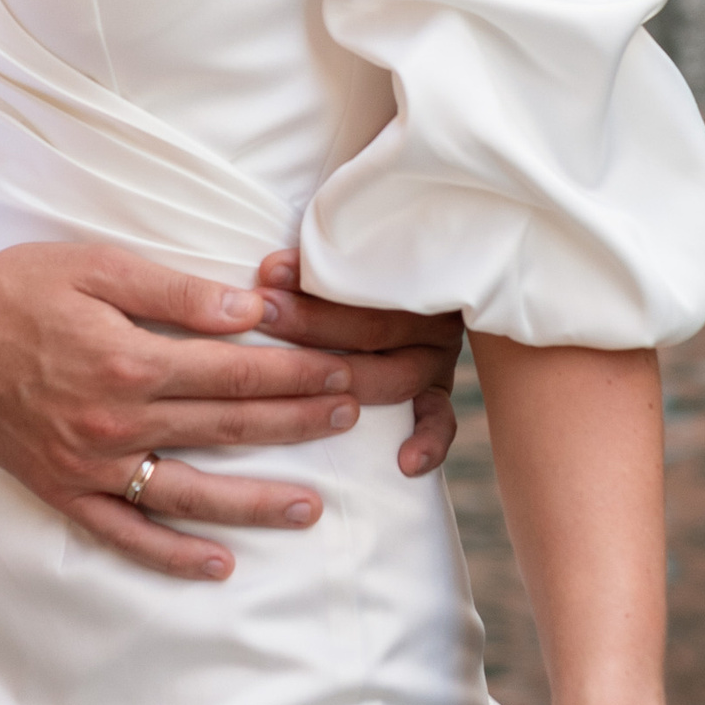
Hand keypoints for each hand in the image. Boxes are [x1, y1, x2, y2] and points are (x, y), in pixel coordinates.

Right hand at [0, 240, 378, 580]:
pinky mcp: (64, 492)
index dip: (295, 372)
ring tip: (313, 507)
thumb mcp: (98, 267)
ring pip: (190, 492)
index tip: (341, 371)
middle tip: (350, 419)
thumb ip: (176, 293)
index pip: (235, 371)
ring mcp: (91, 465)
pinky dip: (173, 554)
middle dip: (296, 422)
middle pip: (227, 427)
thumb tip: (251, 310)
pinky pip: (126, 533)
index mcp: (130, 360)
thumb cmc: (19, 289)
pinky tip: (220, 564)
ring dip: (256, 501)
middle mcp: (117, 421)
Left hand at [254, 251, 461, 478]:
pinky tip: (405, 463)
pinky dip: (429, 442)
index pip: (365, 277)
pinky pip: (441, 420)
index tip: (267, 272)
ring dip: (341, 377)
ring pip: (396, 377)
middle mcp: (432, 317)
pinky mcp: (438, 391)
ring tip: (291, 375)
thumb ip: (323, 246)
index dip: (313, 276)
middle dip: (312, 323)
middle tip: (263, 313)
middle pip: (375, 328)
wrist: (415, 270)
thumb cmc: (356, 254)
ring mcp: (435, 357)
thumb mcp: (347, 240)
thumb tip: (270, 267)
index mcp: (415, 274)